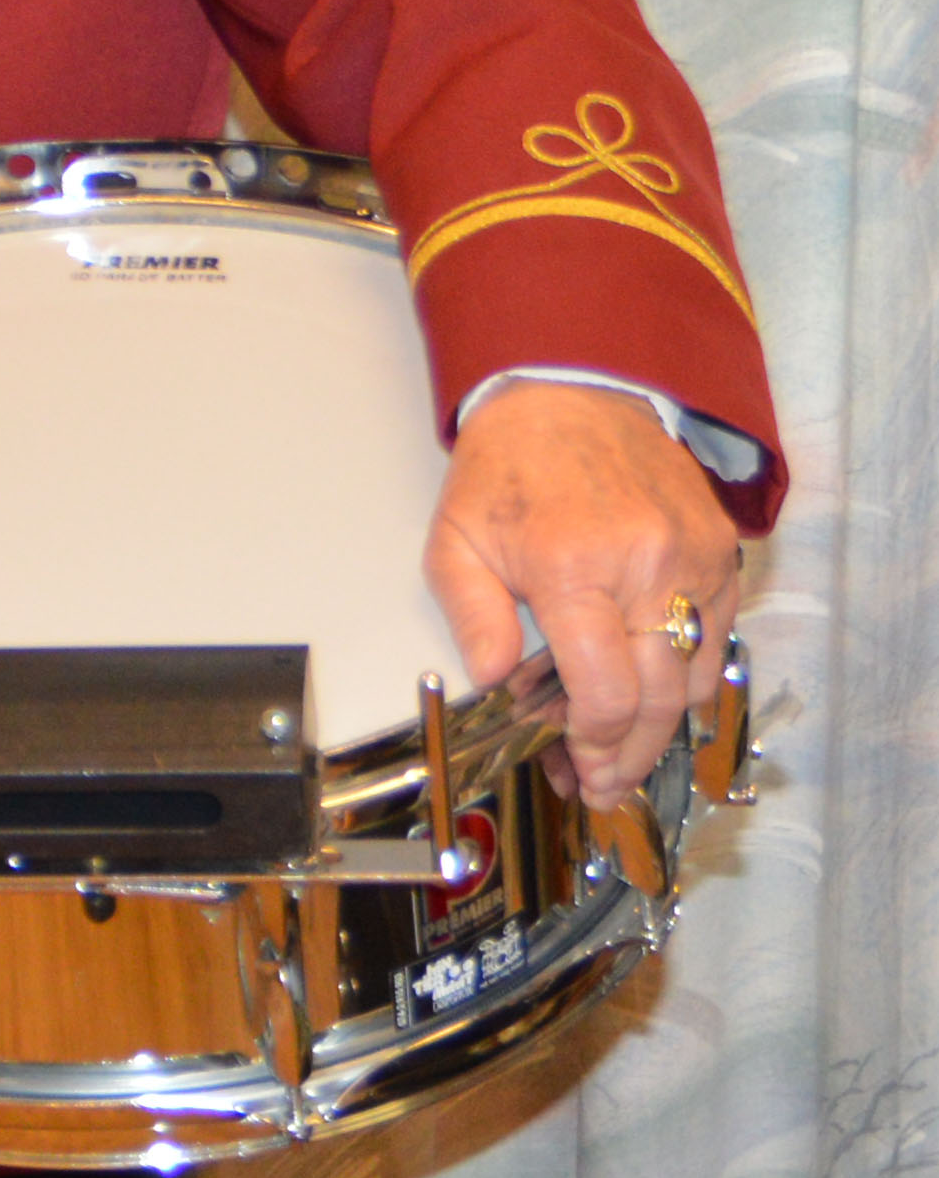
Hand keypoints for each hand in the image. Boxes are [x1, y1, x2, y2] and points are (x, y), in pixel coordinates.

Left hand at [426, 379, 739, 802]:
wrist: (572, 392)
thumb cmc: (510, 467)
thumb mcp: (456, 540)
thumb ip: (474, 620)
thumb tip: (494, 688)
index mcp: (575, 567)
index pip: (607, 690)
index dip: (594, 742)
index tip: (575, 764)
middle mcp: (648, 567)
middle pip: (660, 698)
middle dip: (632, 755)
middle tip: (604, 784)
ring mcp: (695, 559)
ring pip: (698, 677)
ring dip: (664, 726)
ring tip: (624, 750)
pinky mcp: (721, 552)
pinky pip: (718, 637)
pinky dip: (689, 675)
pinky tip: (652, 692)